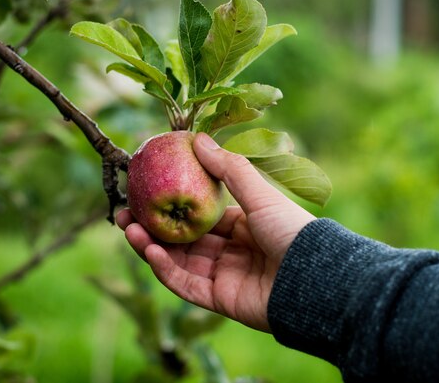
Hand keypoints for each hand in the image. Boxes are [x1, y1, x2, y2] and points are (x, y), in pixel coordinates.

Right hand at [116, 133, 315, 331]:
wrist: (314, 278)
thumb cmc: (291, 230)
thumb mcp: (259, 193)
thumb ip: (229, 169)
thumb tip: (198, 138)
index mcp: (243, 226)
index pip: (201, 215)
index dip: (174, 204)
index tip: (148, 191)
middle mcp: (232, 251)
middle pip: (184, 240)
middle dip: (154, 227)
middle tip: (124, 214)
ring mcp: (225, 277)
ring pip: (180, 262)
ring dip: (152, 246)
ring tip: (129, 228)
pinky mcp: (221, 300)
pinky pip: (187, 284)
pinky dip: (167, 269)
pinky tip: (150, 250)